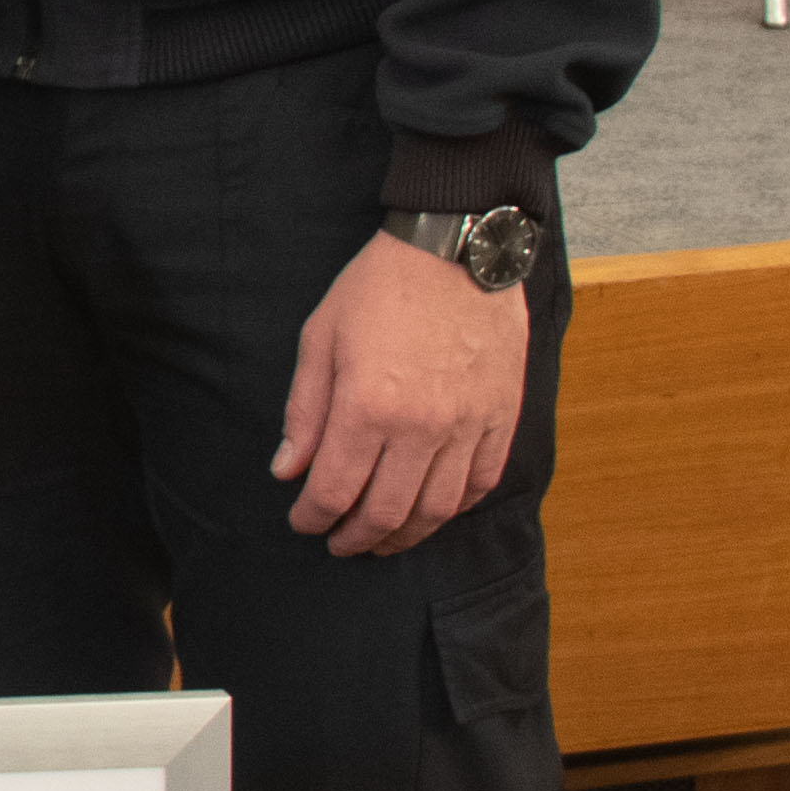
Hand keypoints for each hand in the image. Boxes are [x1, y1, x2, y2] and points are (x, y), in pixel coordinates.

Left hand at [274, 231, 535, 554]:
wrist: (456, 247)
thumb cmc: (380, 286)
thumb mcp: (321, 337)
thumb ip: (305, 410)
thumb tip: (288, 470)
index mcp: (368, 406)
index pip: (335, 490)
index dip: (313, 517)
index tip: (303, 522)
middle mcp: (420, 426)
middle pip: (386, 512)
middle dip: (355, 538)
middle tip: (339, 543)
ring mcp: (467, 425)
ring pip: (436, 509)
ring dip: (405, 536)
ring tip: (383, 540)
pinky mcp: (501, 416)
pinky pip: (481, 482)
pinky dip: (455, 507)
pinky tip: (433, 509)